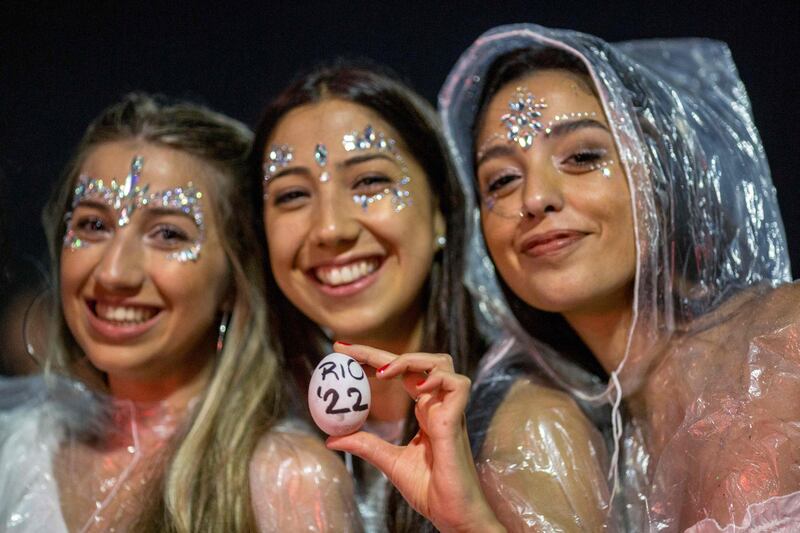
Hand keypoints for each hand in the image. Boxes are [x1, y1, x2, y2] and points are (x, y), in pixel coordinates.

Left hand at [327, 342, 504, 532]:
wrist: (452, 514)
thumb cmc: (430, 490)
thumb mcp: (389, 462)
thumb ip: (365, 445)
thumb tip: (331, 438)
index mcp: (426, 410)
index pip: (401, 373)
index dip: (374, 359)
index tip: (343, 353)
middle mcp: (438, 404)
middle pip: (415, 361)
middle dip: (378, 351)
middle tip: (345, 350)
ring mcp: (450, 410)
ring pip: (441, 362)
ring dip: (409, 360)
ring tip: (381, 373)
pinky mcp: (457, 420)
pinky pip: (457, 384)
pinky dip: (438, 378)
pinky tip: (417, 387)